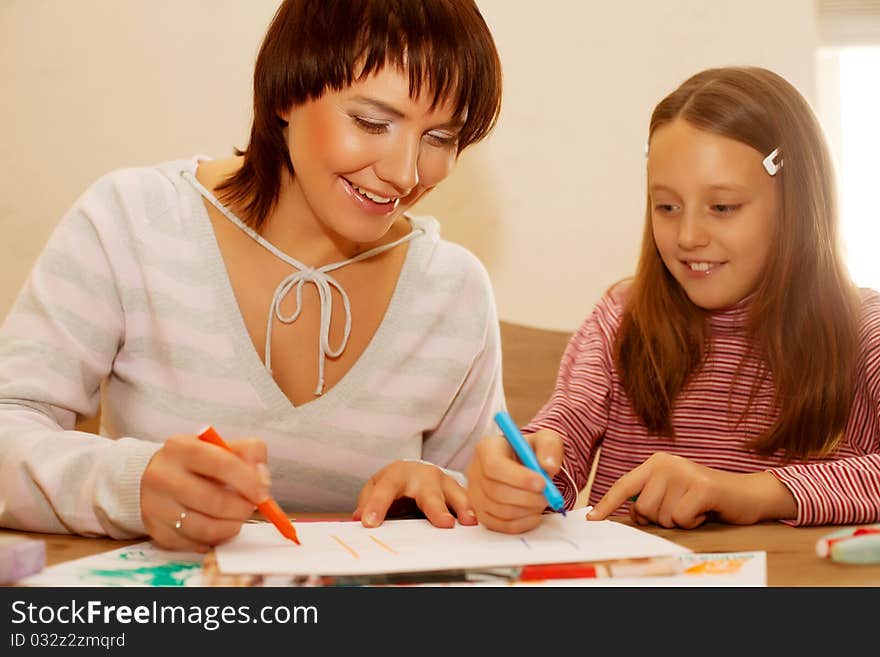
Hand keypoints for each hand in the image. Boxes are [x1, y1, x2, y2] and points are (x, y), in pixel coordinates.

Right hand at [140, 433, 270, 550]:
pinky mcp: (155, 530)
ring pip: (204, 527)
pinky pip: (193, 543)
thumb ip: (249, 452)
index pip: (222, 464)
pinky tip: (219, 527)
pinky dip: (214, 539)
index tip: (263, 493)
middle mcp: (162, 475)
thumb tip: (261, 479)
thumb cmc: (197, 462)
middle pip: (214, 501)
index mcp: (181, 447)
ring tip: (237, 518)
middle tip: (250, 508)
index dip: (249, 481)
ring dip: (231, 527)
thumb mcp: (221, 446)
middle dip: (242, 509)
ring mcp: (155, 505)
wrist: (156, 475)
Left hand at [352, 460, 475, 528]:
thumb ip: (367, 502)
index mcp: (397, 474)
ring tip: (469, 522)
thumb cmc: (394, 483)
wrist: (413, 471)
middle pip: (429, 491)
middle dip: (436, 508)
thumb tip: (358, 518)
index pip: (385, 490)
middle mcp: (424, 476)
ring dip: (463, 507)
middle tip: (443, 523)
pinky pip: (467, 501)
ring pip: (455, 494)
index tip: (370, 523)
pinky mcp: (457, 492)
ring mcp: (443, 482)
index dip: (377, 506)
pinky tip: (477, 523)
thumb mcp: (376, 488)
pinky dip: (472, 511)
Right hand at [465, 429, 562, 533]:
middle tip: (549, 496)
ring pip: (500, 511)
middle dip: (528, 497)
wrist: (524, 466)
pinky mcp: (481, 513)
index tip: (542, 483)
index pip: (494, 465)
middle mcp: (475, 471)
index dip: (519, 478)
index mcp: (487, 448)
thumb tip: (548, 466)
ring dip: (528, 510)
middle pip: (497, 491)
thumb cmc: (531, 451)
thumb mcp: (545, 439)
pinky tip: (534, 514)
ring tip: (542, 501)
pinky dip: (522, 524)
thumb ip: (550, 447)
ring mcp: (475, 495)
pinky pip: (501, 526)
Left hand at [587, 451, 796, 527]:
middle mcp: (666, 463)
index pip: (624, 486)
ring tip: (694, 507)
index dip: (606, 504)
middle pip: (642, 509)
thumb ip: (649, 499)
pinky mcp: (702, 487)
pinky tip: (705, 511)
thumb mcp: (672, 493)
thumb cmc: (705, 498)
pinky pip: (681, 518)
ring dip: (679, 520)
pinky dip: (693, 522)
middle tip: (682, 508)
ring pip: (661, 516)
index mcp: (655, 463)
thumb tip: (625, 514)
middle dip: (660, 518)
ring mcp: (684, 473)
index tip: (592, 518)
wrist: (747, 494)